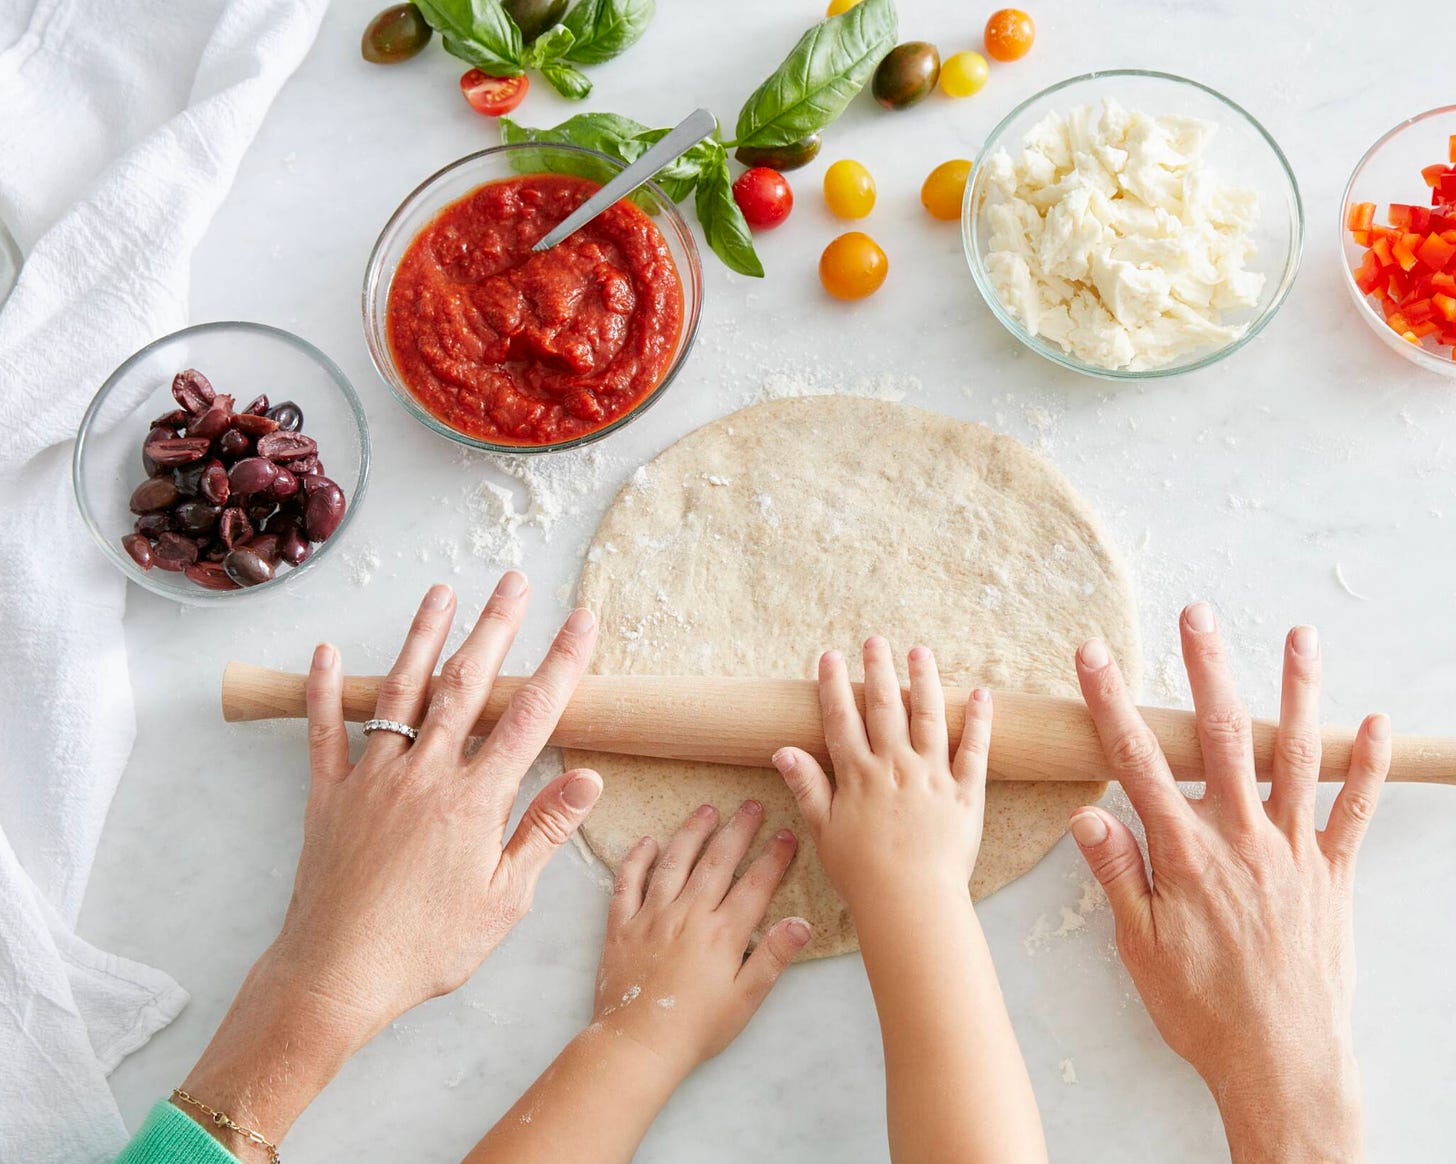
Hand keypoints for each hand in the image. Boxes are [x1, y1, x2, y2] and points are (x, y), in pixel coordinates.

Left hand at [180, 573, 602, 1157]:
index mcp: (474, 800)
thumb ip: (543, 830)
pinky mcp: (328, 795)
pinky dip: (325, 690)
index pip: (530, 717)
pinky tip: (325, 653)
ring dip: (423, 637)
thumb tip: (588, 777)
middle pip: (467, 685)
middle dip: (495, 627)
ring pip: (401, 692)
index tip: (580, 621)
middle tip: (513, 582)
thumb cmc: (428, 947)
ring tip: (441, 593)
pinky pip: (325, 731)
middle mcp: (425, 774)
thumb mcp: (504, 899)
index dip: (560, 665)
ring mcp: (372, 778)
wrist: (336, 976)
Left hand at [594, 800, 808, 1078]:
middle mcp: (688, 914)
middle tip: (751, 805)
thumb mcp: (745, 999)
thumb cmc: (696, 1028)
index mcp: (722, 933)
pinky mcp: (622, 925)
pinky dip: (637, 859)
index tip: (786, 833)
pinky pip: (628, 883)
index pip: (755, 884)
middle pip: (718, 862)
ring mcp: (652, 916)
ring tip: (707, 810)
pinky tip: (647, 841)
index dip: (774, 857)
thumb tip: (802, 922)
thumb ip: (773, 958)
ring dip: (693, 833)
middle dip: (738, 830)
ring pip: (675, 862)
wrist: (637, 1044)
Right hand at [774, 642, 1045, 1163]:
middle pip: (885, 707)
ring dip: (924, 681)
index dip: (834, 685)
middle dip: (878, 669)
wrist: (910, 901)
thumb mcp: (825, 830)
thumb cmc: (863, 873)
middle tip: (875, 640)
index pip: (842, 719)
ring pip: (929, 717)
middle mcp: (895, 766)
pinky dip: (979, 721)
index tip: (829, 656)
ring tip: (920, 652)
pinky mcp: (966, 793)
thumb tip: (783, 750)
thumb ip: (807, 786)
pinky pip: (974, 750)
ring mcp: (932, 776)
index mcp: (858, 775)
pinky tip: (980, 694)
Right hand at [1067, 603, 1389, 1162]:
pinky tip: (1369, 723)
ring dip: (1296, 692)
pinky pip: (1353, 812)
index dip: (1112, 704)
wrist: (1283, 1062)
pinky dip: (1364, 767)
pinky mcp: (1333, 875)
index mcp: (1186, 855)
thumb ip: (1118, 873)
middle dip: (1205, 669)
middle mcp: (1242, 839)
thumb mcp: (1140, 945)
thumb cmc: (1203, 1009)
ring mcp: (1294, 853)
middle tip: (1196, 615)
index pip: (1137, 763)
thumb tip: (1087, 814)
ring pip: (1293, 757)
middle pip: (1220, 737)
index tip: (1094, 656)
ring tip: (1298, 637)